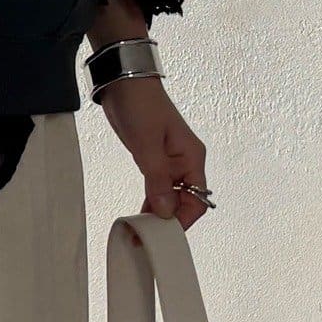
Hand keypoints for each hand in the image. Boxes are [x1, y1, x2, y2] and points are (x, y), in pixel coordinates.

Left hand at [97, 76, 209, 229]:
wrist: (124, 83)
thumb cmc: (140, 106)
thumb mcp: (147, 144)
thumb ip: (157, 179)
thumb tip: (165, 211)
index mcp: (192, 158)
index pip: (197, 200)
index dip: (182, 219)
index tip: (162, 234)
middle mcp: (185, 163)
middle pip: (184, 202)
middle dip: (167, 221)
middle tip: (144, 237)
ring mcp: (170, 163)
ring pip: (169, 198)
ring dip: (156, 214)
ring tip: (137, 232)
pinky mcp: (155, 161)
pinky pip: (157, 189)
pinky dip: (149, 203)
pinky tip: (138, 215)